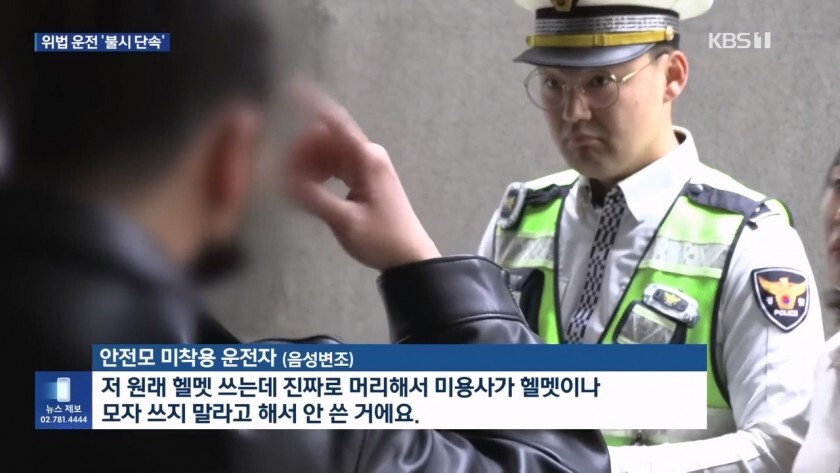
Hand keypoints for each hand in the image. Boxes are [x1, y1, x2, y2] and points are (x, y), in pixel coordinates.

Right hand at [283, 81, 440, 270]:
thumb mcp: (345, 222)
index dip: (312, 103)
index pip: (335, 122)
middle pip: (326, 138)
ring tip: (295, 188)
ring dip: (308, 163)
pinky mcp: (364, 177)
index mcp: (366, 159)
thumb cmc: (382, 239)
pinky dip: (318, 172)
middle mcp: (368, 155)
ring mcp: (366, 165)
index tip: (290, 88)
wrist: (408, 256)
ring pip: (327, 152)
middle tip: (283, 176)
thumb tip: (283, 181)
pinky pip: (334, 165)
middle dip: (302, 150)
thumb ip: (313, 199)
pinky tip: (308, 189)